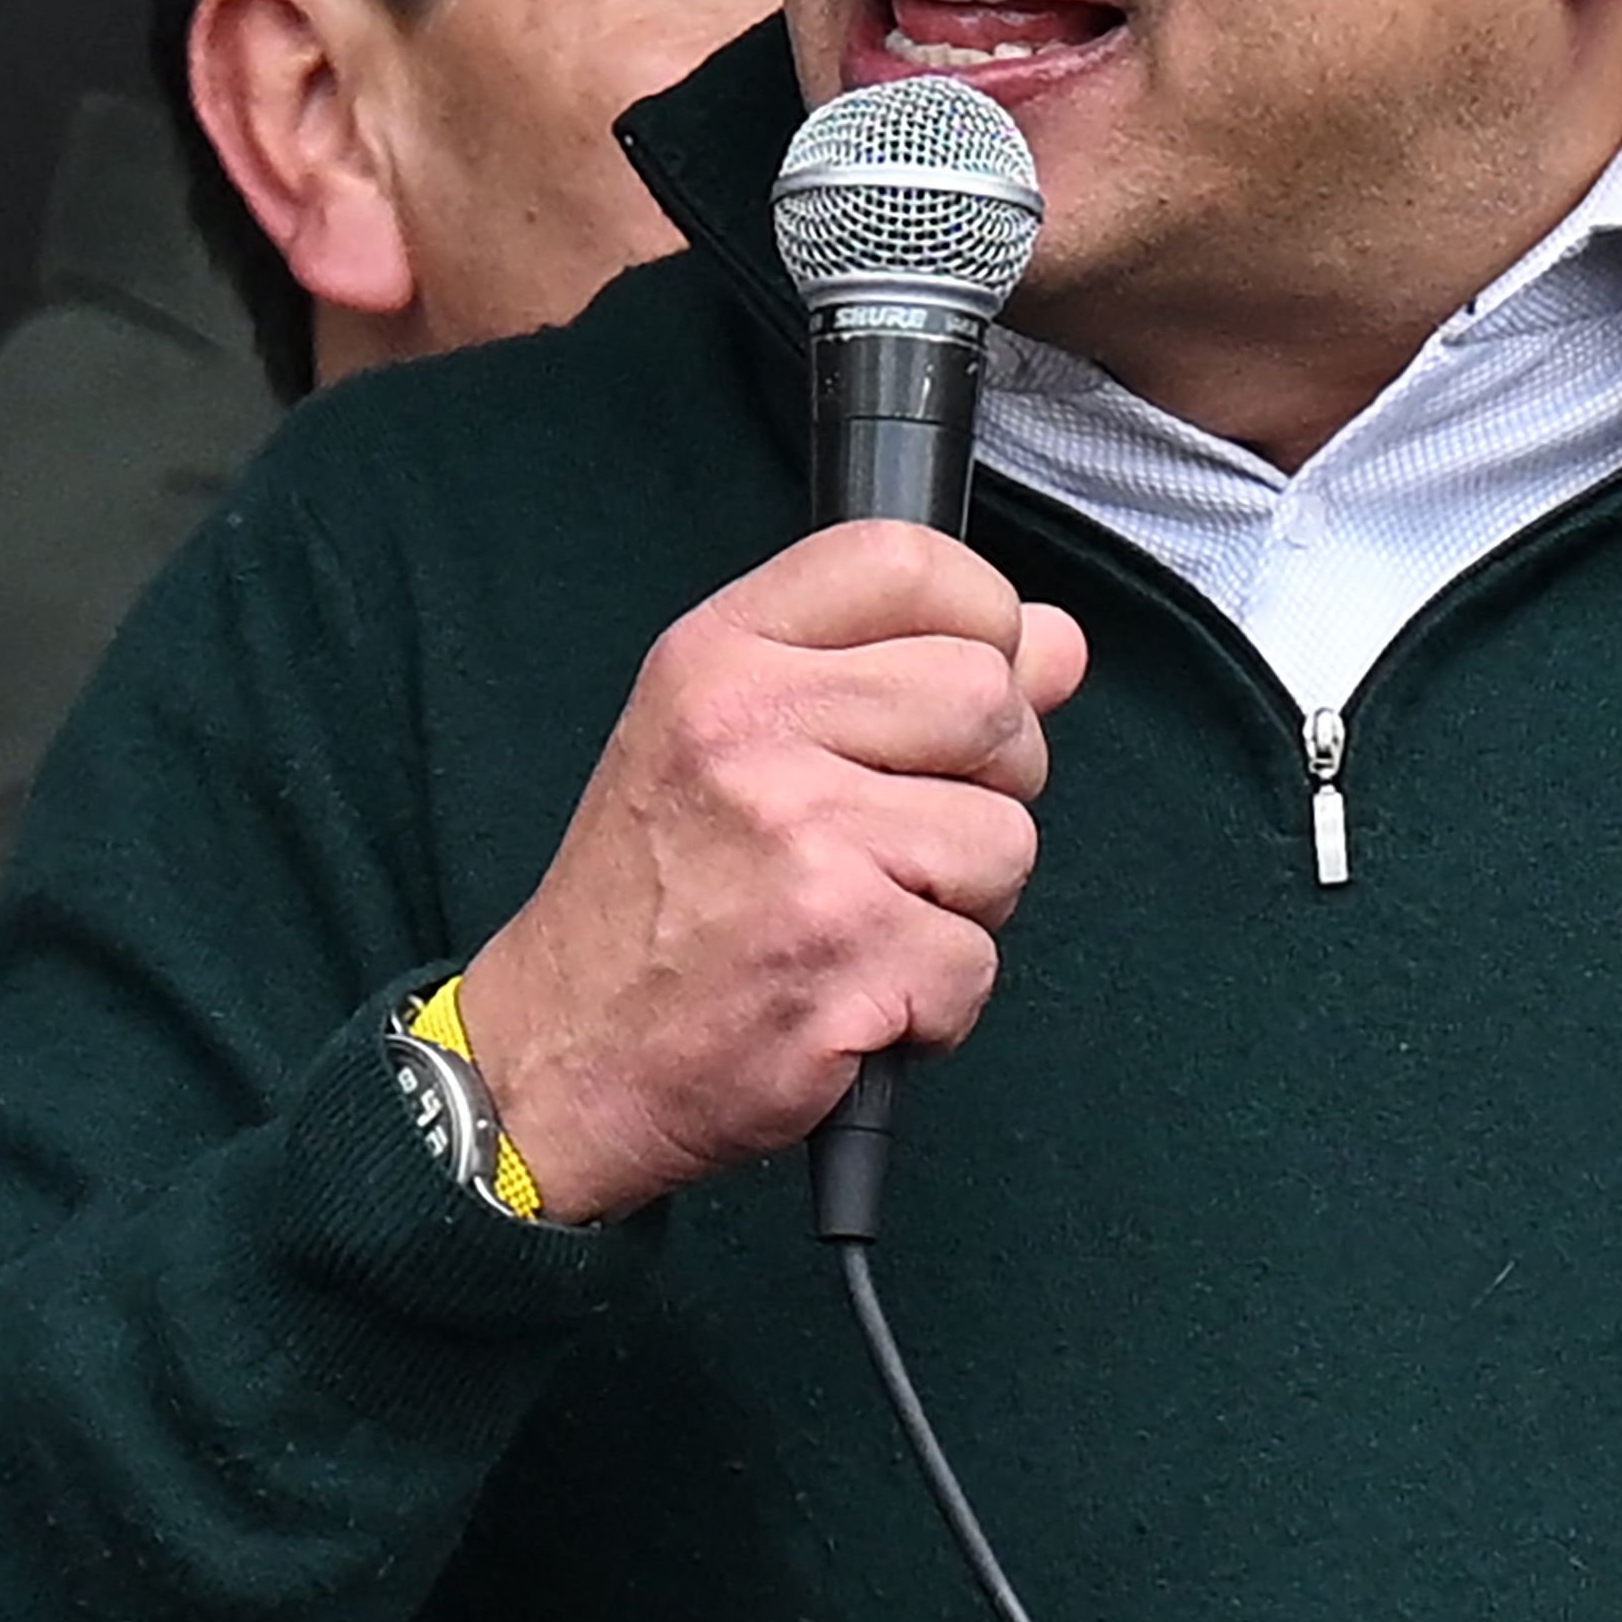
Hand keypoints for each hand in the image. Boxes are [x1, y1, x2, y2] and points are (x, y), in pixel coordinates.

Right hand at [450, 522, 1085, 1221]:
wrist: (564, 1058)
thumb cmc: (652, 902)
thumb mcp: (732, 740)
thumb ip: (893, 672)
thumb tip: (1057, 641)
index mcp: (720, 658)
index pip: (907, 563)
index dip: (981, 619)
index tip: (966, 682)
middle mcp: (754, 731)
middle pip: (989, 701)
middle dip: (987, 783)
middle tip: (902, 840)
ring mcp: (803, 843)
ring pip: (1005, 839)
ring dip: (963, 904)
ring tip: (865, 921)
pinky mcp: (845, 953)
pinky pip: (978, 960)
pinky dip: (937, 1001)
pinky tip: (855, 995)